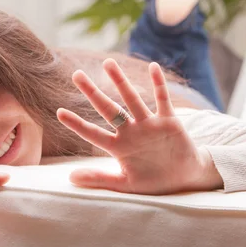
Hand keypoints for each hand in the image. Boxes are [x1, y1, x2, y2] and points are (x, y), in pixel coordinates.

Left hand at [57, 58, 221, 194]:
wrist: (186, 177)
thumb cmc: (155, 181)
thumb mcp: (126, 184)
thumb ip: (100, 179)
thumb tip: (70, 178)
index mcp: (119, 147)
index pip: (93, 133)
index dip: (77, 123)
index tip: (59, 112)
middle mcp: (131, 131)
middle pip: (108, 109)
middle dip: (92, 92)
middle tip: (76, 74)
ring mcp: (149, 124)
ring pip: (132, 98)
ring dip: (120, 81)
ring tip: (108, 62)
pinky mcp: (169, 120)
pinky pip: (163, 99)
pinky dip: (159, 84)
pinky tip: (152, 66)